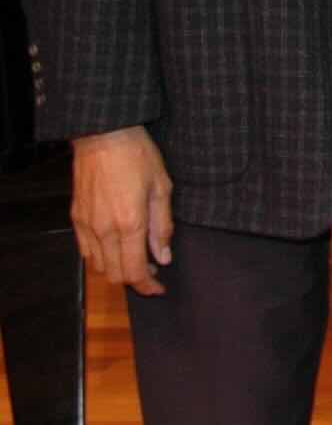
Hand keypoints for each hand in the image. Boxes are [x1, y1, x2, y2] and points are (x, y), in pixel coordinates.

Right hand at [70, 127, 173, 295]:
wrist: (104, 136)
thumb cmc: (138, 157)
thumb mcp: (162, 188)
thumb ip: (162, 227)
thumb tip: (163, 257)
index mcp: (129, 224)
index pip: (134, 271)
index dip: (147, 286)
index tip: (159, 288)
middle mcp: (104, 230)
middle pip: (114, 274)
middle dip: (134, 280)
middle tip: (152, 271)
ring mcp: (86, 225)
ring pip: (98, 266)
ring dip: (117, 270)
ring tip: (136, 258)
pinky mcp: (76, 218)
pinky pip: (86, 251)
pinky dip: (101, 258)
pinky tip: (116, 247)